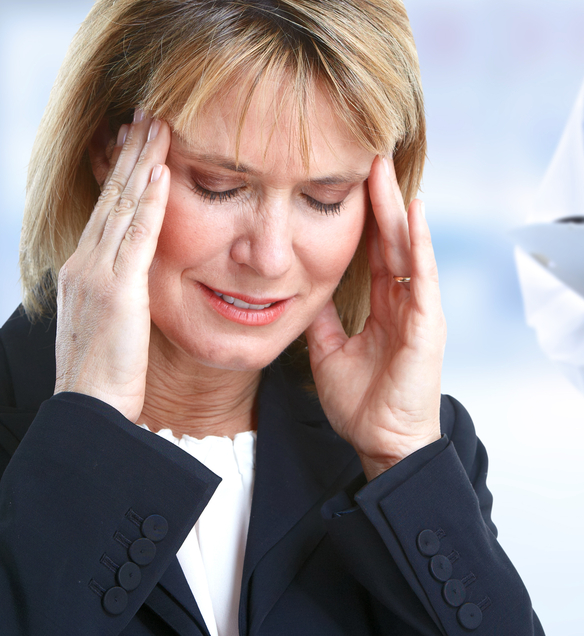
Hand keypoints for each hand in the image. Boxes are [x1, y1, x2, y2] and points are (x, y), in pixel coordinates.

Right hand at [54, 113, 170, 420]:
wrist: (91, 414)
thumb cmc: (108, 382)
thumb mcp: (116, 330)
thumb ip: (127, 300)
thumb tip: (141, 288)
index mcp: (86, 274)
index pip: (107, 212)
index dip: (123, 175)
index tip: (138, 143)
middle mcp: (86, 265)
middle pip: (112, 197)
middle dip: (131, 154)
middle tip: (147, 115)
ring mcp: (98, 275)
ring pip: (122, 205)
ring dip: (142, 162)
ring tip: (158, 126)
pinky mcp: (117, 290)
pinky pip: (137, 235)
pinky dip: (149, 201)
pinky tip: (161, 171)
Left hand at [306, 156, 445, 479]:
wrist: (384, 442)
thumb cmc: (365, 404)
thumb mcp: (330, 352)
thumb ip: (324, 320)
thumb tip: (305, 292)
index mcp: (385, 307)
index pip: (376, 250)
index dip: (365, 216)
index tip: (351, 180)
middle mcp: (406, 301)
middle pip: (393, 239)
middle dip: (381, 198)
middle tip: (370, 155)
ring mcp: (420, 310)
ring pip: (410, 247)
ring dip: (398, 207)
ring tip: (386, 169)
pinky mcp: (428, 323)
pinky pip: (424, 275)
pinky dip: (421, 242)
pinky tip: (414, 211)